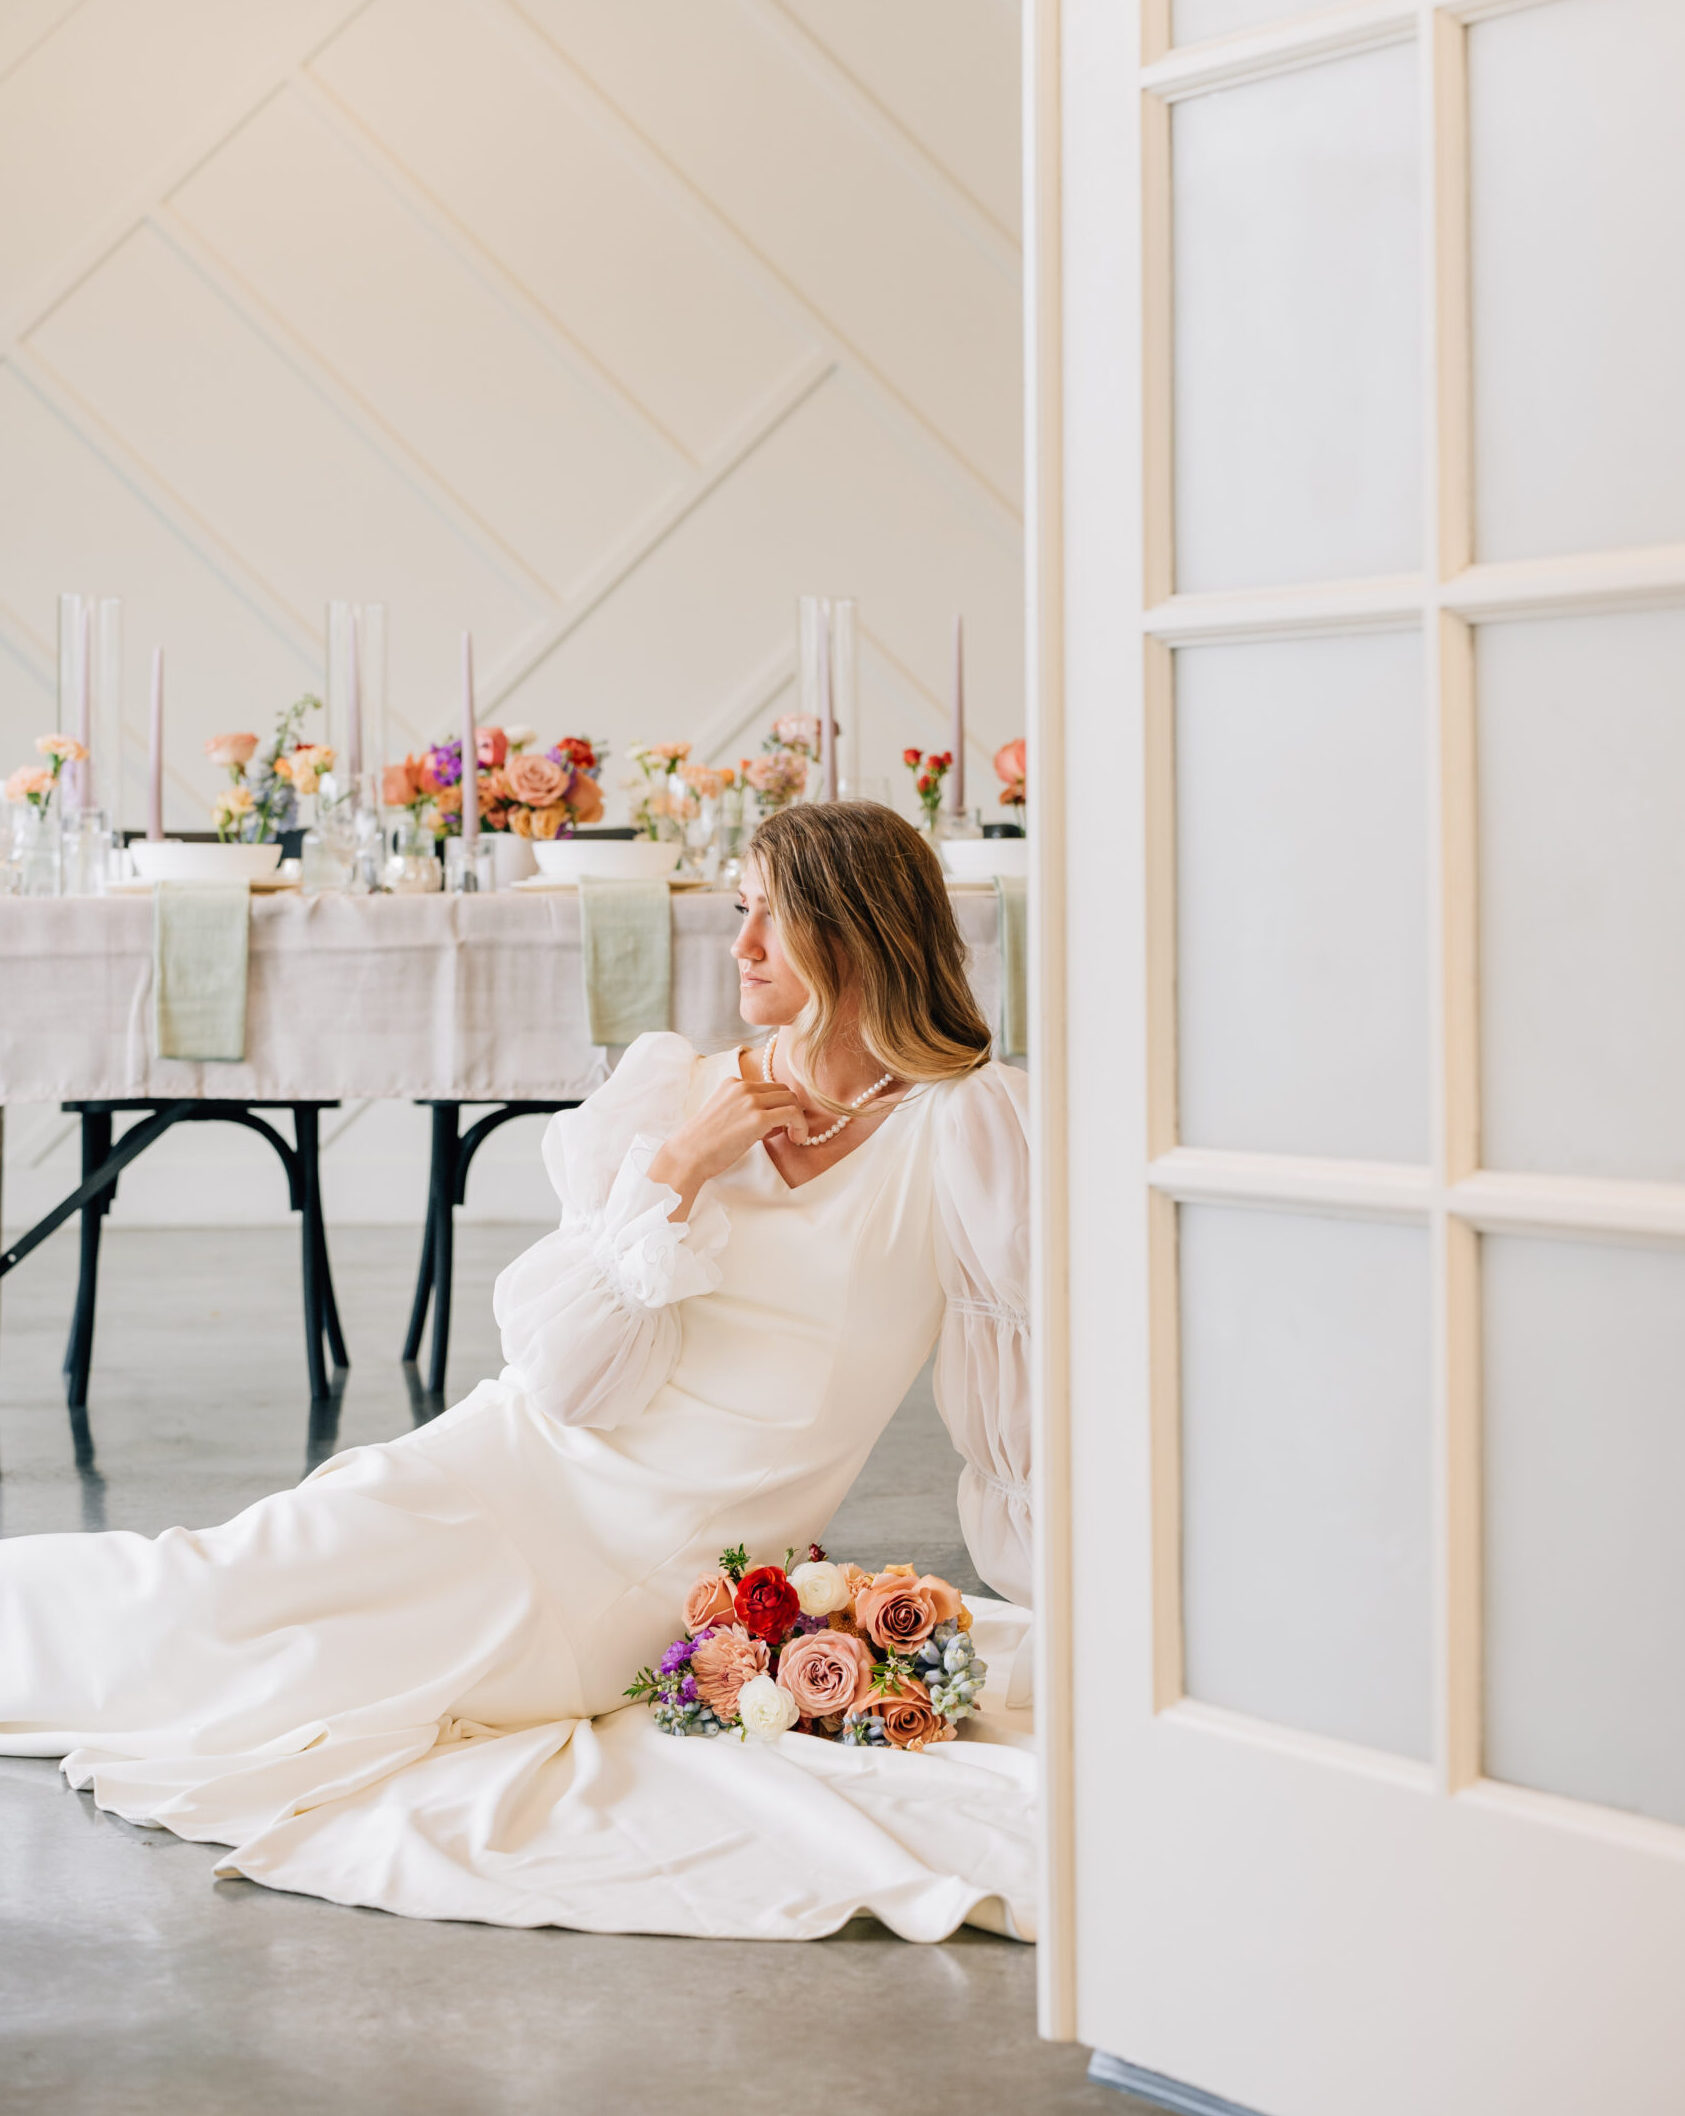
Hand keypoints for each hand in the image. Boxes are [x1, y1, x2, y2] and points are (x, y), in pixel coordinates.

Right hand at [649, 1076, 807, 1220]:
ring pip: (792, 1100)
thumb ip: (746, 1110)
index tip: (777, 1126)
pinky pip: (793, 1114)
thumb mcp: (724, 1114)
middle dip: (791, 1109)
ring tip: (795, 1137)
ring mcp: (751, 1100)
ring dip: (799, 1119)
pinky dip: (801, 1126)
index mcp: (733, 1083)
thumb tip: (776, 1122)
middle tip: (790, 1131)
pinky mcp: (758, 1118)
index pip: (769, 1087)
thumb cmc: (704, 1143)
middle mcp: (743, 1087)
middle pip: (784, 1090)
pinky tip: (796, 1139)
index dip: (777, 1105)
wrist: (688, 1155)